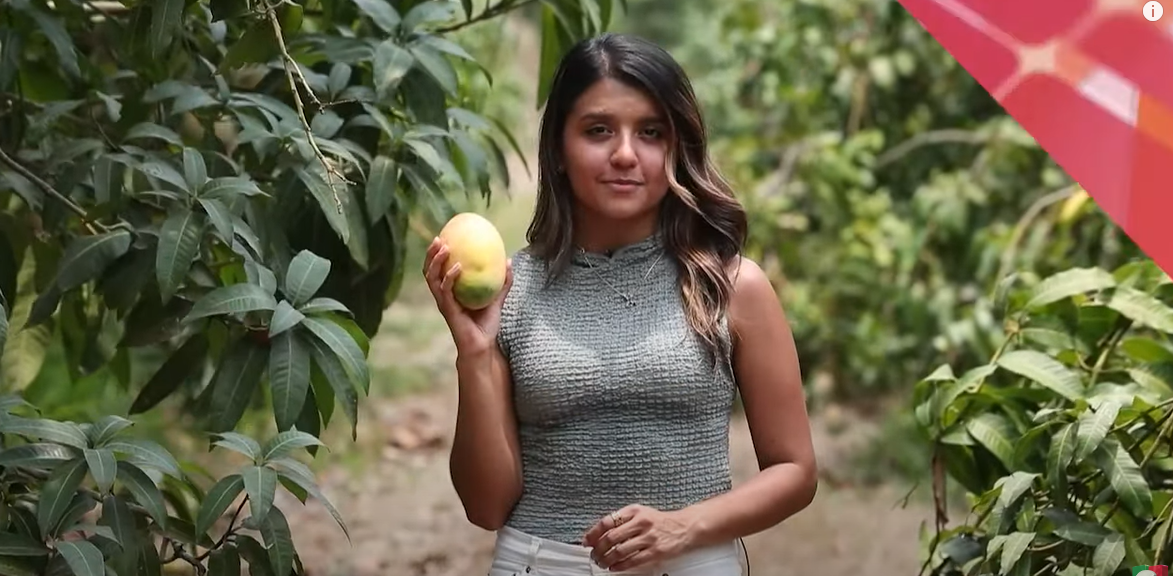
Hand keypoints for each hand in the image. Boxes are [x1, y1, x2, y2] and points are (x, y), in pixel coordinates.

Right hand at [422, 237, 512, 355]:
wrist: (483, 347)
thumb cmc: (486, 325)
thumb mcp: (497, 299)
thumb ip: (502, 282)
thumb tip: (509, 261)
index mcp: (450, 292)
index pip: (438, 270)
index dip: (437, 255)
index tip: (443, 237)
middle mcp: (443, 296)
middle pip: (429, 271)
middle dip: (430, 254)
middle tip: (438, 238)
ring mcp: (444, 303)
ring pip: (432, 279)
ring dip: (436, 262)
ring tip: (443, 247)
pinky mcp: (448, 310)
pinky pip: (445, 291)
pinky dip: (449, 277)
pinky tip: (457, 267)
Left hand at [582, 504, 697, 571]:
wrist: (684, 527)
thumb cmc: (660, 521)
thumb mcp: (640, 513)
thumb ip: (621, 521)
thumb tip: (598, 534)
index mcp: (634, 511)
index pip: (607, 521)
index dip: (593, 533)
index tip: (586, 541)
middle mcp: (641, 522)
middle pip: (611, 537)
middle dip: (598, 549)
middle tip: (593, 555)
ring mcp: (649, 537)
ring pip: (620, 550)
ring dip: (607, 559)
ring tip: (602, 563)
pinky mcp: (655, 551)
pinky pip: (633, 560)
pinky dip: (620, 565)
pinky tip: (614, 567)